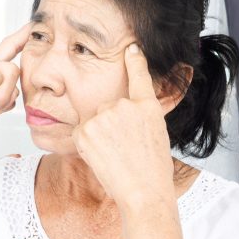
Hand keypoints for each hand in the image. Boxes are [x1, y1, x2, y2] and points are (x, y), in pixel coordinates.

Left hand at [71, 44, 174, 209]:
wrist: (144, 190)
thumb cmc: (152, 170)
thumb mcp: (156, 134)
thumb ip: (140, 117)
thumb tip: (129, 112)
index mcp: (147, 106)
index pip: (139, 76)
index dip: (135, 61)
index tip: (131, 48)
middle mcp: (125, 105)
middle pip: (109, 107)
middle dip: (111, 125)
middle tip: (125, 148)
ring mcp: (104, 115)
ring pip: (95, 120)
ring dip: (99, 135)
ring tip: (115, 154)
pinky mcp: (86, 128)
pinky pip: (82, 131)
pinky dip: (87, 143)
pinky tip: (102, 156)